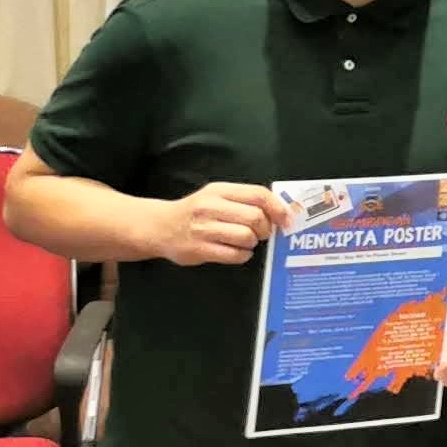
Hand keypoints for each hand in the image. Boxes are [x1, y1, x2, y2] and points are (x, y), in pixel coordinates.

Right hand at [157, 182, 290, 265]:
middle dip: (265, 228)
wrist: (159, 226)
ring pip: (246, 236)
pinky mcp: (199, 249)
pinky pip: (234, 255)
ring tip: (246, 241)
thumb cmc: (195, 211)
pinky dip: (242, 255)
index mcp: (219, 191)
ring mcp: (203, 229)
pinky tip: (237, 251)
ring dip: (253, 242)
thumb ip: (244, 200)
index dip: (278, 208)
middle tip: (262, 233)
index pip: (258, 195)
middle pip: (255, 217)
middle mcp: (210, 207)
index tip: (287, 219)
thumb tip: (281, 210)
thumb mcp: (217, 196)